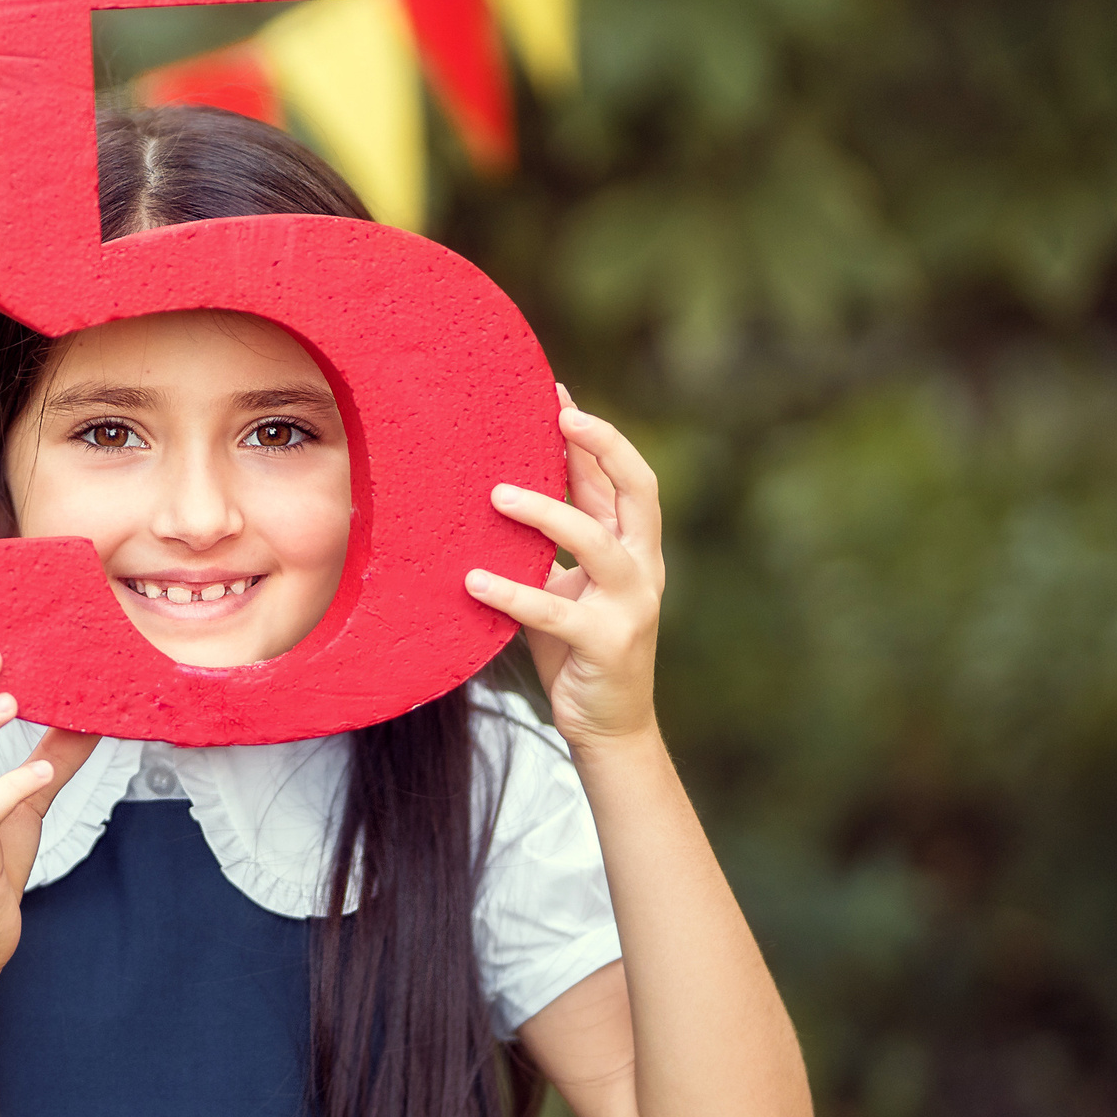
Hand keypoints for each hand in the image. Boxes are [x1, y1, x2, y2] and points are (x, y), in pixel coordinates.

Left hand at [466, 386, 664, 754]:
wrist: (609, 723)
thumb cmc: (577, 645)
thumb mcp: (566, 583)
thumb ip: (551, 543)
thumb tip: (500, 488)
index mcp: (634, 546)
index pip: (621, 477)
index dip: (593, 435)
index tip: (556, 393)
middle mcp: (643, 567)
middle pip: (638, 491)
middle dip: (603, 447)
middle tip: (559, 415)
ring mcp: (632, 604)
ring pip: (597, 543)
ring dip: (547, 514)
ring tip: (497, 496)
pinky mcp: (607, 642)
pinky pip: (554, 611)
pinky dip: (512, 592)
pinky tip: (473, 580)